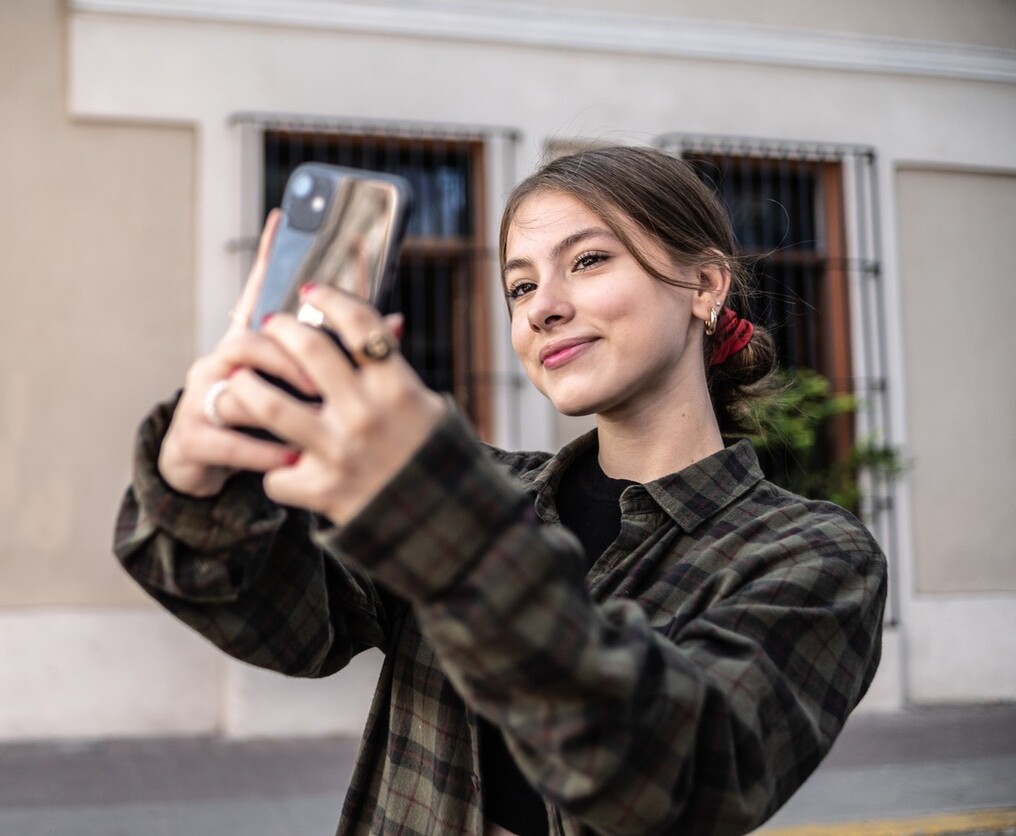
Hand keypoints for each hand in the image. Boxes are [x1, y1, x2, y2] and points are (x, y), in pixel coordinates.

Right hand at [157, 210, 318, 496]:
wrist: (202, 466)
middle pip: (251, 340)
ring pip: (236, 387)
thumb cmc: (264, 421)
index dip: (269, 257)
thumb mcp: (302, 387)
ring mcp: (200, 397)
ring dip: (277, 400)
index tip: (284, 219)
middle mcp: (220, 362)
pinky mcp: (192, 437)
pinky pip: (228, 440)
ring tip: (312, 409)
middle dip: (290, 353)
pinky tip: (289, 458)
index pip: (259, 292)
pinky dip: (261, 452)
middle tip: (325, 373)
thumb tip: (397, 322)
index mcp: (249, 344)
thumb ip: (343, 356)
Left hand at [225, 283, 446, 525]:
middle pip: (307, 350)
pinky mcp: (321, 490)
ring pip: (266, 405)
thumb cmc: (432, 456)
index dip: (329, 299)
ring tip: (240, 379)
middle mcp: (365, 413)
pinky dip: (274, 471)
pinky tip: (280, 467)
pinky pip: (275, 474)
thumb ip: (395, 370)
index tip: (312, 292)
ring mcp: (339, 452)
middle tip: (272, 325)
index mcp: (397, 387)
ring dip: (245, 386)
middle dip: (282, 328)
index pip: (358, 323)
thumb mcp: (427, 405)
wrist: (442, 523)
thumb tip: (386, 321)